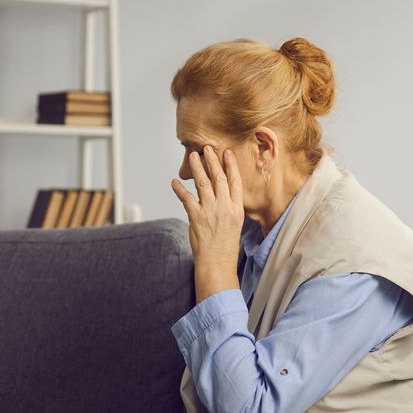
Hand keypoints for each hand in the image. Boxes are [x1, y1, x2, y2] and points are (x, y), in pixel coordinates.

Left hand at [171, 146, 243, 277]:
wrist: (217, 264)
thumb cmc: (225, 248)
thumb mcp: (235, 226)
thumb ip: (228, 209)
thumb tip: (220, 197)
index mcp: (237, 210)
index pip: (235, 182)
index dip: (231, 166)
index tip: (227, 153)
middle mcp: (225, 208)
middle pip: (219, 178)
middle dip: (213, 161)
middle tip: (208, 148)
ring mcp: (210, 211)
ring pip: (203, 183)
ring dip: (198, 167)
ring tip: (193, 156)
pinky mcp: (196, 217)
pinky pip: (186, 198)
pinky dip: (179, 188)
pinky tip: (174, 181)